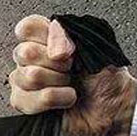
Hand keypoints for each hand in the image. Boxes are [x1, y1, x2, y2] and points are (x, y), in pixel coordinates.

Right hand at [9, 15, 136, 135]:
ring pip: (29, 76)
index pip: (28, 28)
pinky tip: (63, 100)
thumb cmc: (106, 78)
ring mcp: (25, 81)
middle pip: (25, 52)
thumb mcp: (94, 46)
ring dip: (57, 83)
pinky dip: (54, 100)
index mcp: (47, 39)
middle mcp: (33, 59)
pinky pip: (28, 99)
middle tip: (71, 69)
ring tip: (68, 85)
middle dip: (57, 64)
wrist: (112, 107)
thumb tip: (54, 52)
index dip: (47, 38)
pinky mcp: (24, 103)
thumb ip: (69, 37)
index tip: (68, 51)